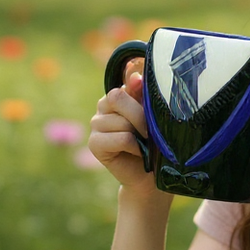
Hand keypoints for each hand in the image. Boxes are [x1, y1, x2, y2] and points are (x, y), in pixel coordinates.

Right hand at [88, 74, 159, 197]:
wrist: (149, 176)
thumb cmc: (155, 144)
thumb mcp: (152, 116)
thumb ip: (142, 95)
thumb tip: (135, 74)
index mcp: (118, 96)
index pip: (124, 83)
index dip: (136, 88)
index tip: (148, 98)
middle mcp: (103, 107)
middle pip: (118, 98)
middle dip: (140, 115)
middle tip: (152, 131)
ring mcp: (96, 124)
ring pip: (121, 121)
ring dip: (139, 134)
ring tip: (146, 144)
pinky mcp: (94, 144)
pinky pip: (120, 138)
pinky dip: (134, 146)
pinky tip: (137, 152)